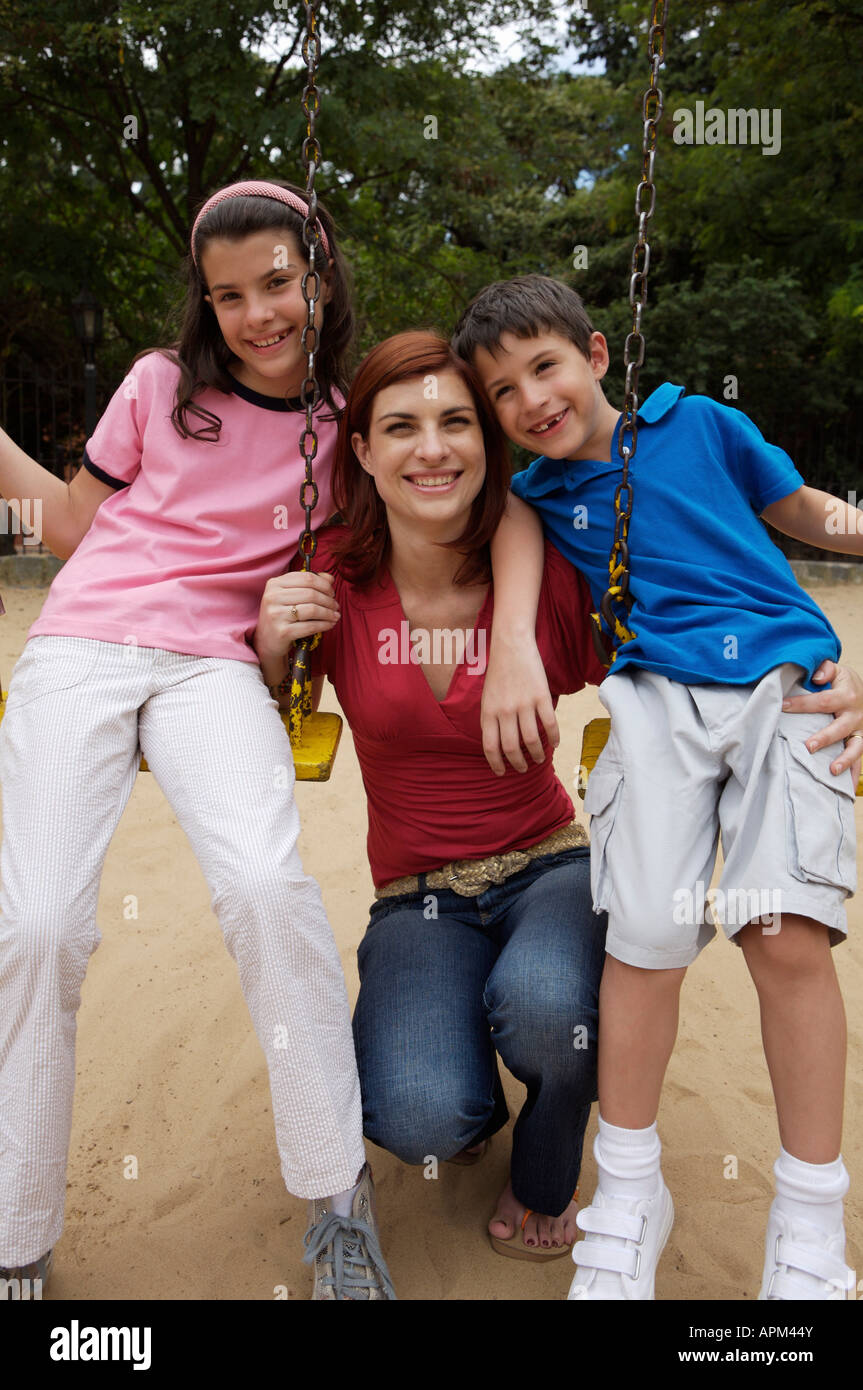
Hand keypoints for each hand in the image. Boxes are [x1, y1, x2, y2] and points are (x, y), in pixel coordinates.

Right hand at [254, 570, 339, 663]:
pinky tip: (330, 624)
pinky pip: (311, 626)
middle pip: (311, 593)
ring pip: (312, 609)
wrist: (267, 641)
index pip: (307, 578)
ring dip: (329, 613)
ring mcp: (276, 615)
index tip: (332, 593)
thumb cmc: (281, 615)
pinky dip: (324, 625)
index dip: (324, 585)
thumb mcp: (290, 596)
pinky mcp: (282, 632)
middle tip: (335, 606)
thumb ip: (309, 584)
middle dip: (329, 600)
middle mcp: (273, 597)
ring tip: (335, 616)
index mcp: (274, 584)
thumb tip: (330, 578)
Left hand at [480, 635, 558, 774]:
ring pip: (531, 740)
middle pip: (512, 748)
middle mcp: (504, 711)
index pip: (490, 747)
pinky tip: (555, 743)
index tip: (502, 772)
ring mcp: (523, 704)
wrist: (511, 646)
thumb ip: (491, 720)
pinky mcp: (541, 697)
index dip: (496, 764)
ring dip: (537, 754)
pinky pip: (549, 724)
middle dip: (519, 763)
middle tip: (524, 768)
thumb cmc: (498, 673)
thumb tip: (498, 745)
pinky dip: (553, 737)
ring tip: (540, 759)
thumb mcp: (486, 698)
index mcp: (488, 712)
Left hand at [782, 659, 862, 784]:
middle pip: (840, 728)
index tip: (783, 706)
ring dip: (844, 760)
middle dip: (825, 738)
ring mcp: (860, 731)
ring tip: (832, 771)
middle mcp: (855, 715)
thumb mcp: (837, 670)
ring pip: (855, 747)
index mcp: (846, 695)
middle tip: (809, 746)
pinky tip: (846, 789)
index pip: (823, 701)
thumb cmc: (844, 682)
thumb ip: (825, 669)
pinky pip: (859, 760)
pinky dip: (853, 775)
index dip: (802, 704)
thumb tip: (816, 677)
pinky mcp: (861, 742)